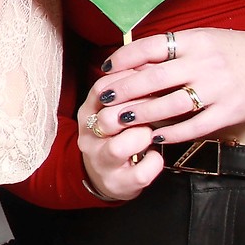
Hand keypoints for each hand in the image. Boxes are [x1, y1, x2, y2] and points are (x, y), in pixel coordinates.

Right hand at [72, 80, 162, 202]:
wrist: (105, 175)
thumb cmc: (117, 135)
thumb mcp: (114, 110)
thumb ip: (129, 90)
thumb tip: (153, 63)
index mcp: (88, 113)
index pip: (101, 89)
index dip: (127, 81)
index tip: (149, 78)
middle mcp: (89, 136)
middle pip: (108, 117)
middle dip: (138, 111)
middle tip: (157, 108)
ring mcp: (101, 161)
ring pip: (119, 147)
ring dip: (142, 138)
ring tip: (151, 134)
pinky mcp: (118, 182)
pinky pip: (140, 172)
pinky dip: (154, 162)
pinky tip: (155, 155)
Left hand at [84, 28, 244, 149]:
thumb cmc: (235, 50)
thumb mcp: (204, 38)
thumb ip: (174, 49)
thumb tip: (134, 59)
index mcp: (195, 41)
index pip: (150, 47)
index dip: (124, 58)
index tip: (106, 68)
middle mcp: (204, 63)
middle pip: (154, 79)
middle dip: (125, 90)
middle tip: (105, 98)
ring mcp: (218, 89)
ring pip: (170, 105)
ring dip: (142, 114)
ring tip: (122, 119)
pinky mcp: (230, 112)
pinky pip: (196, 126)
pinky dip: (173, 133)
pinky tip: (156, 136)